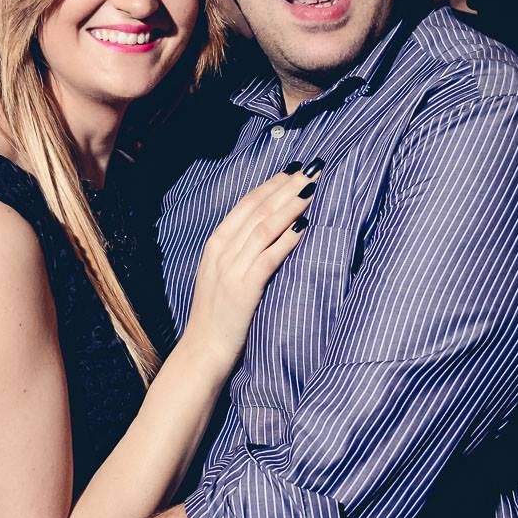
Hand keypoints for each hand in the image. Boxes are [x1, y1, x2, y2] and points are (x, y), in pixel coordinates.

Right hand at [183, 159, 321, 374]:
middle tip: (313, 168)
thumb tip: (266, 230)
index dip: (272, 184)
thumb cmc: (217, 314)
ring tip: (314, 188)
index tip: (294, 170)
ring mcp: (232, 268)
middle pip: (259, 208)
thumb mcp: (221, 274)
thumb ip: (238, 250)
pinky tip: (305, 225)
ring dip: (292, 204)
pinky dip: (288, 238)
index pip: (247, 204)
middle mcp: (222, 250)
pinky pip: (270, 256)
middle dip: (288, 186)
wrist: (203, 349)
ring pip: (266, 226)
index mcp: (216, 244)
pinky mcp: (244, 287)